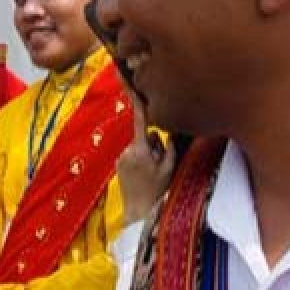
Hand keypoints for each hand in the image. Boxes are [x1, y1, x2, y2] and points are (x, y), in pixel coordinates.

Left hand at [116, 95, 175, 225]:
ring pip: (140, 147)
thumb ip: (168, 146)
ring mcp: (121, 158)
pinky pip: (133, 156)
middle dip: (154, 145)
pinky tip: (144, 177)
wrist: (138, 214)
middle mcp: (127, 150)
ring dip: (147, 155)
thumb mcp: (170, 168)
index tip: (124, 75)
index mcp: (141, 149)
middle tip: (159, 166)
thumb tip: (161, 133)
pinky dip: (140, 161)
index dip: (134, 96)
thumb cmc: (158, 192)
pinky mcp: (118, 165)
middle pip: (146, 136)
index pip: (139, 117)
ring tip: (152, 175)